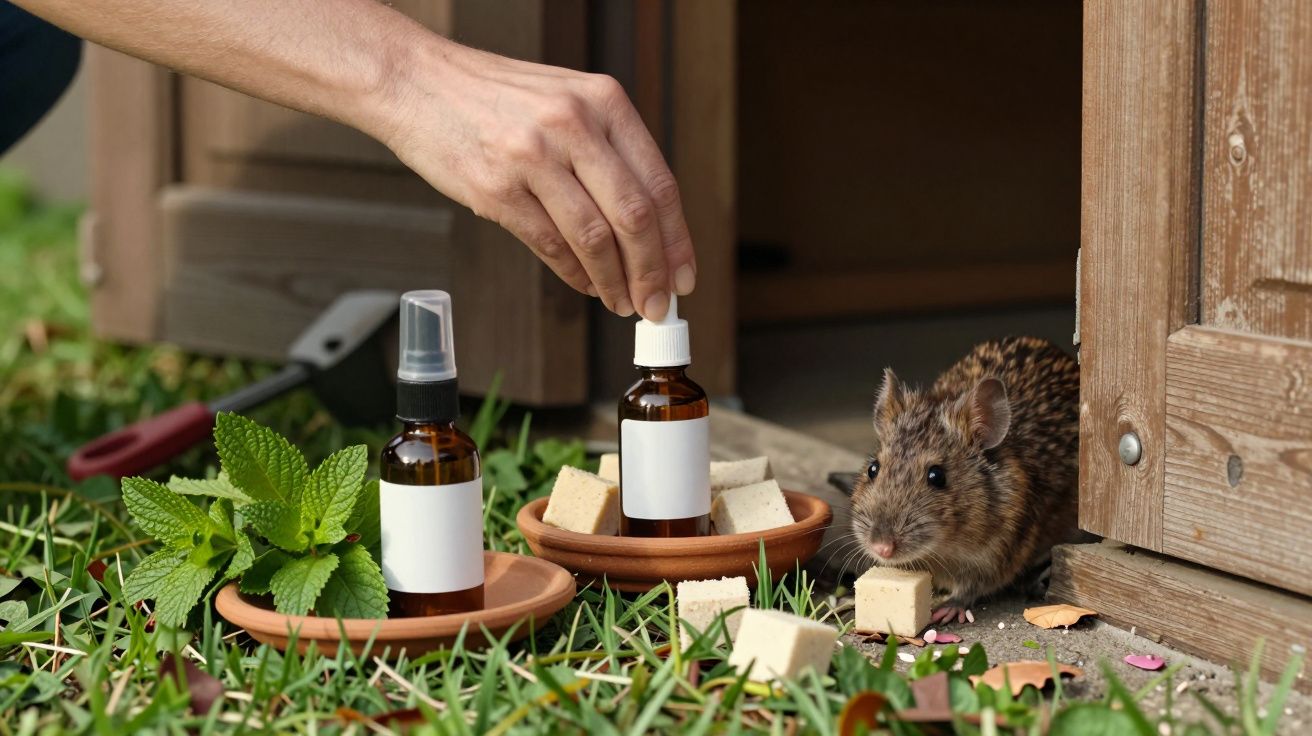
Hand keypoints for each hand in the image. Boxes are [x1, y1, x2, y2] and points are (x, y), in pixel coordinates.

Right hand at [379, 37, 694, 319]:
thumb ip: (608, 150)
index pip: (659, 185)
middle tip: (656, 305)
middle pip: (634, 217)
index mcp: (603, 100)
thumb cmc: (492, 97)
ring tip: (621, 302)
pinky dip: (574, 274)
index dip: (678, 242)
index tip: (683, 277)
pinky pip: (549, 244)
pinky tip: (585, 284)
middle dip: (652, 273)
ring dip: (613, 281)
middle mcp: (573, 124)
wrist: (415, 82)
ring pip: (594, 238)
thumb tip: (648, 227)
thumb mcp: (566, 100)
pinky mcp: (495, 188)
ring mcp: (532, 156)